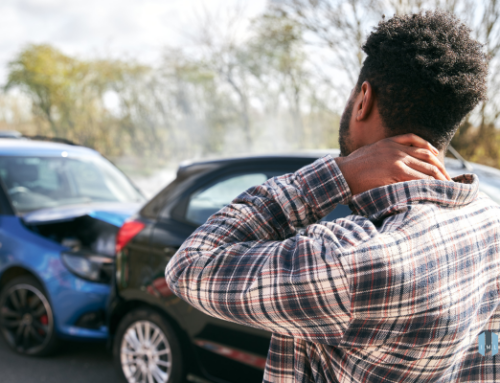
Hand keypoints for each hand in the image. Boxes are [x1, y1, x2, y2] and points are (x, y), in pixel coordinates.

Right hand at [335, 134, 451, 195]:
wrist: (342, 174)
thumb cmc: (352, 167)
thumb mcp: (369, 152)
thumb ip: (384, 152)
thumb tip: (394, 163)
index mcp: (390, 142)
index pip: (420, 144)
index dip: (433, 155)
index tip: (439, 165)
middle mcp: (397, 149)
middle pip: (428, 156)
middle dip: (440, 169)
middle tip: (448, 180)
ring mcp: (397, 160)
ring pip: (426, 168)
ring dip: (438, 178)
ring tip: (446, 187)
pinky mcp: (395, 172)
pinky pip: (418, 177)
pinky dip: (428, 183)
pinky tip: (433, 189)